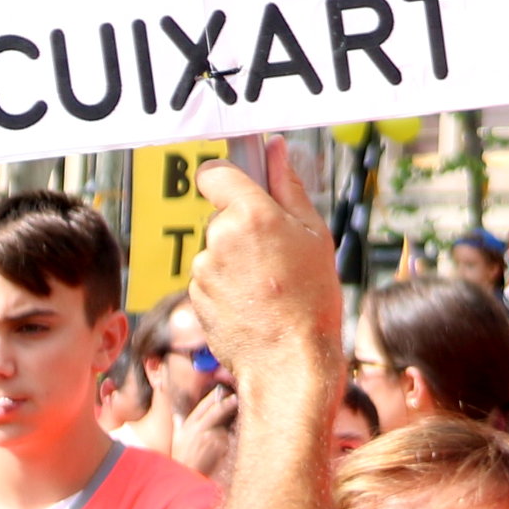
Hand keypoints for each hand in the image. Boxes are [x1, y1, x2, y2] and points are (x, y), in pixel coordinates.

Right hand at [174, 376, 241, 488]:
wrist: (185, 475)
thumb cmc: (181, 457)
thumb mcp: (177, 439)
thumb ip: (179, 425)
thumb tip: (177, 414)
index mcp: (189, 425)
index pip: (203, 406)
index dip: (213, 398)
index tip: (222, 392)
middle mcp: (198, 428)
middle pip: (216, 411)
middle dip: (227, 403)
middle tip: (235, 398)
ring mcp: (209, 437)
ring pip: (223, 428)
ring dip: (224, 434)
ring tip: (214, 447)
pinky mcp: (217, 446)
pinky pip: (226, 441)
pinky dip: (224, 446)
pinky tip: (216, 454)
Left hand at [190, 142, 344, 398]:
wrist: (290, 361)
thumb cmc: (312, 297)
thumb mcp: (314, 235)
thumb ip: (289, 186)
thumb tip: (275, 147)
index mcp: (252, 214)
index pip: (214, 172)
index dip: (226, 178)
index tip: (241, 188)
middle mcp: (220, 237)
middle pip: (221, 216)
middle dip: (242, 228)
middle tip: (275, 255)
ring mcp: (204, 268)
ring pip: (216, 250)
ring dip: (234, 260)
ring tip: (267, 287)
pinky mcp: (194, 295)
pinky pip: (209, 278)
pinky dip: (226, 287)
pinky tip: (252, 304)